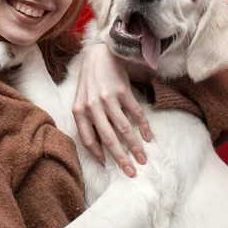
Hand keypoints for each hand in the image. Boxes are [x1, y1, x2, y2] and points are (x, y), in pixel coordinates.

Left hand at [72, 43, 151, 176]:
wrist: (99, 55)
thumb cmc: (89, 82)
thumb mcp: (81, 100)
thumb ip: (87, 121)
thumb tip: (99, 147)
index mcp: (79, 111)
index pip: (87, 140)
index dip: (97, 154)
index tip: (108, 164)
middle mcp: (92, 106)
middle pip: (108, 139)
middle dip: (121, 159)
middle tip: (131, 172)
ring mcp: (108, 99)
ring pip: (124, 129)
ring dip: (136, 147)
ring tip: (143, 159)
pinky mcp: (123, 91)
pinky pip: (136, 114)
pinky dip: (144, 127)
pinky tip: (149, 137)